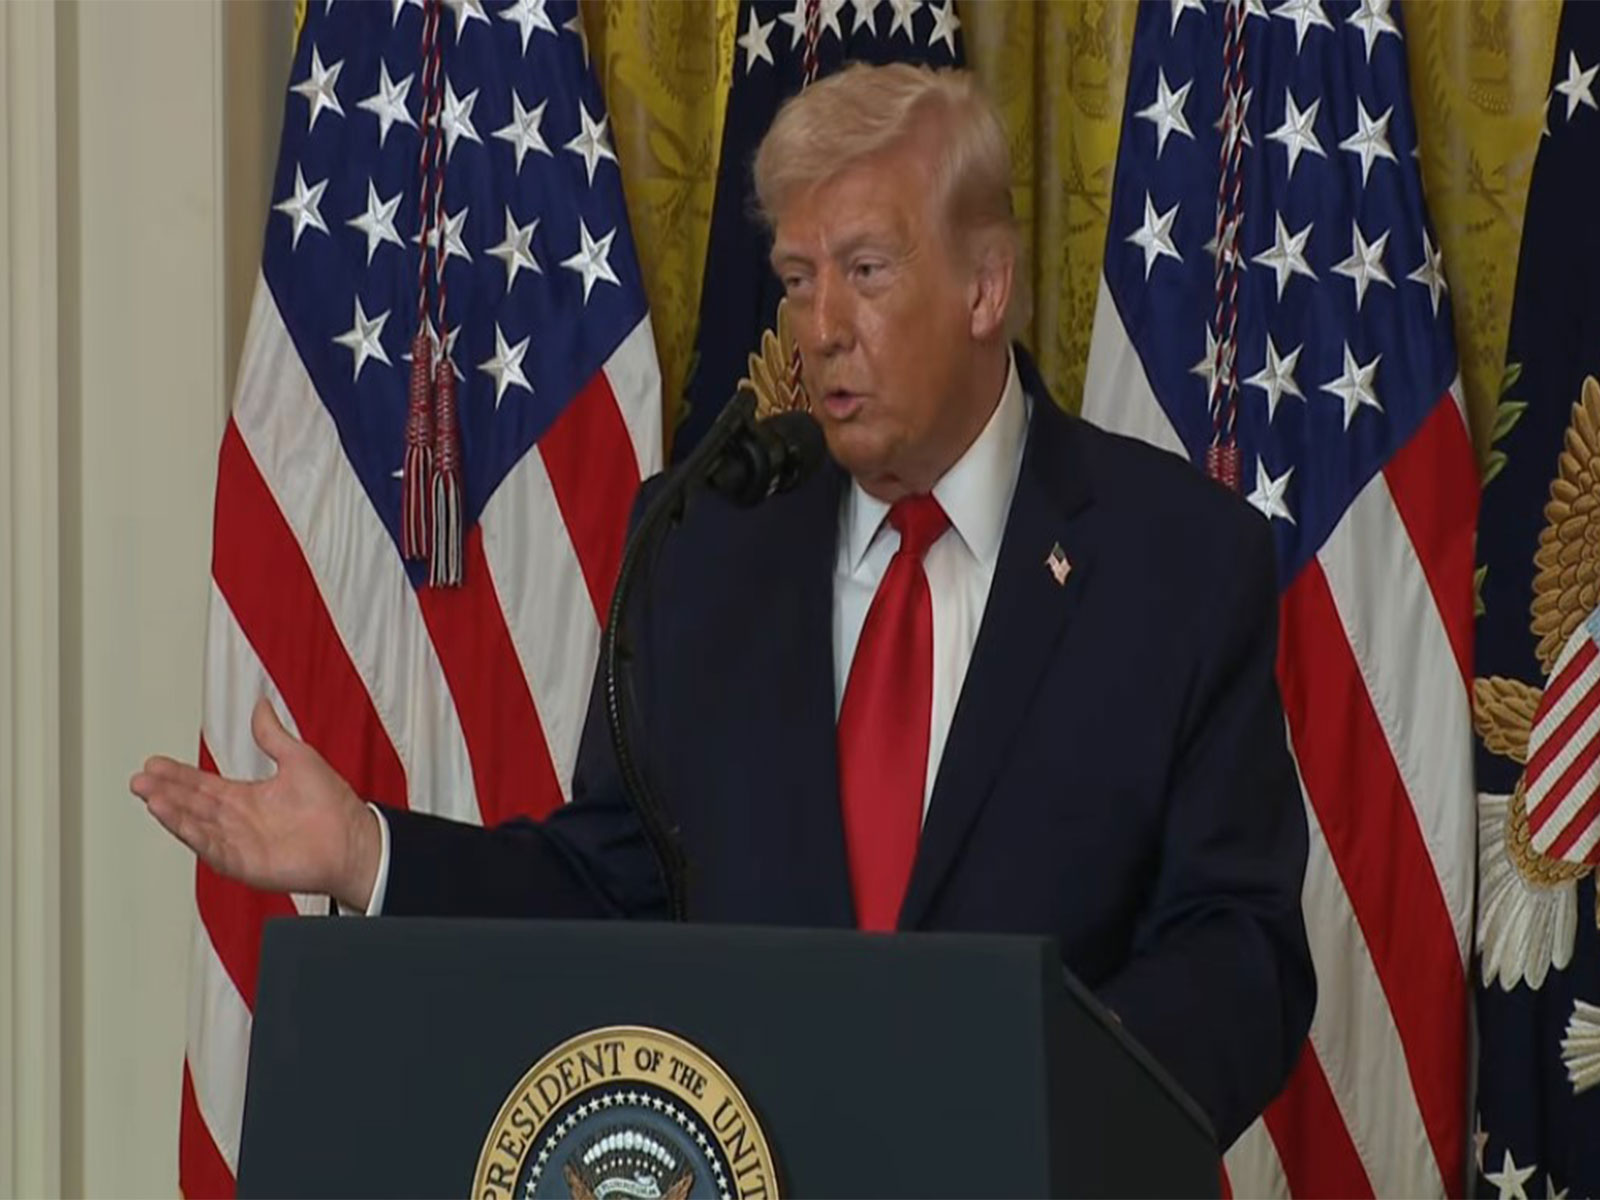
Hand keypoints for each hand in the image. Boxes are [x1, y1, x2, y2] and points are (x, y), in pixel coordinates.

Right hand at [130, 697, 381, 910]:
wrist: (354, 840)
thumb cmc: (333, 805)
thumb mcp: (298, 759)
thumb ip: (272, 735)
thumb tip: (261, 704)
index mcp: (246, 798)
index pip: (202, 784)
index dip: (178, 774)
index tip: (153, 762)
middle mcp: (237, 821)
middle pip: (192, 804)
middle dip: (165, 791)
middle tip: (140, 778)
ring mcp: (238, 844)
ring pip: (197, 826)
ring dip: (172, 812)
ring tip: (150, 797)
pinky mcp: (245, 864)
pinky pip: (213, 849)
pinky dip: (194, 835)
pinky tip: (176, 821)